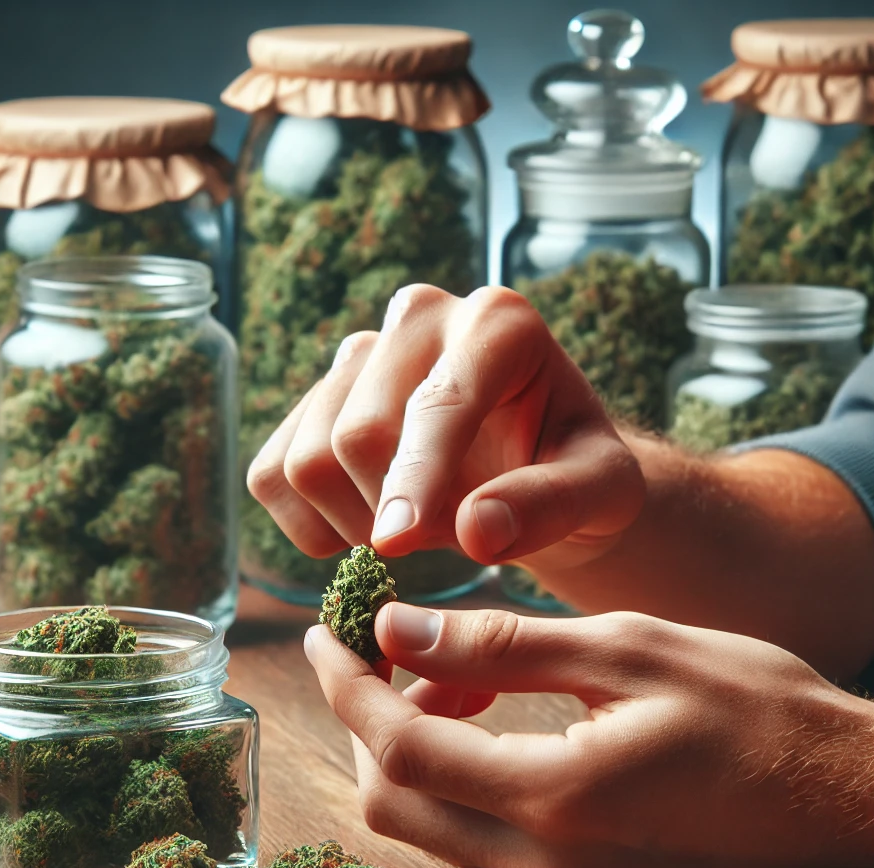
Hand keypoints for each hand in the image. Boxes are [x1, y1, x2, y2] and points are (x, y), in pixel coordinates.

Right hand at [248, 285, 644, 568]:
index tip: (399, 543)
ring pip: (304, 460)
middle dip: (394, 513)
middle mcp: (417, 318)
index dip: (416, 479)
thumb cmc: (574, 472)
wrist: (532, 464)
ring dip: (355, 524)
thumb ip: (555, 505)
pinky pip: (270, 476)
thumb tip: (477, 530)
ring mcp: (355, 355)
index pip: (438, 403)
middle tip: (444, 540)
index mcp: (498, 323)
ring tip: (416, 530)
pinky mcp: (312, 400)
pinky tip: (365, 527)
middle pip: (356, 433)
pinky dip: (308, 526)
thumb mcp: (604, 492)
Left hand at [304, 605, 873, 867]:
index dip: (347, 688)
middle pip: (394, 802)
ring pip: (430, 821)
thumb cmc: (758, 710)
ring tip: (441, 668)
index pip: (398, 750)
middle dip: (365, 719)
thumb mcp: (627, 649)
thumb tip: (399, 631)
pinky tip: (483, 712)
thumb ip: (502, 645)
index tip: (323, 633)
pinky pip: (478, 832)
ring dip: (408, 743)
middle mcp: (545, 866)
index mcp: (554, 800)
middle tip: (377, 646)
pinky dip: (454, 771)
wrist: (848, 797)